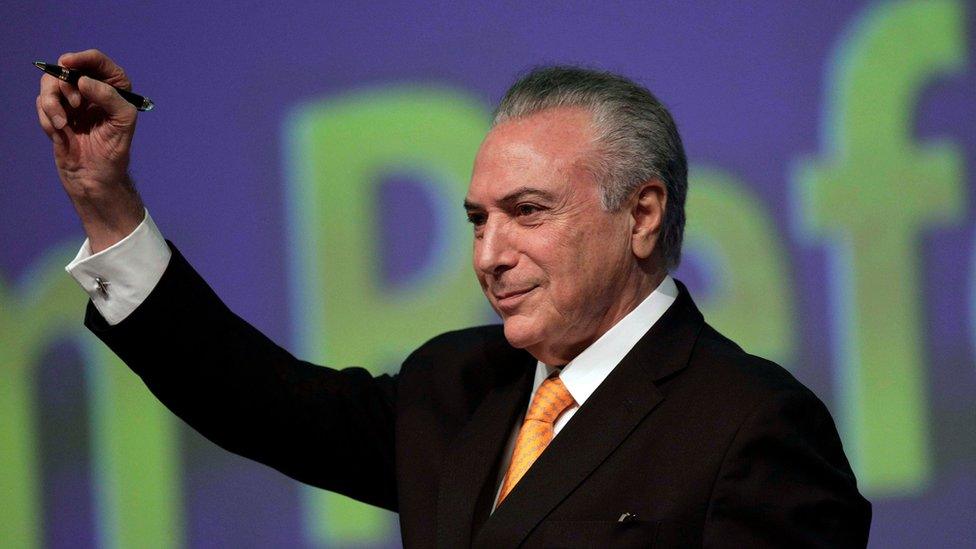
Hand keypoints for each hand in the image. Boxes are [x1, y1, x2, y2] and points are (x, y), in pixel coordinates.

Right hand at [36, 49, 144, 252]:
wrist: (94, 177)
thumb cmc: (114, 150)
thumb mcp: (123, 121)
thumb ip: (109, 97)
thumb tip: (83, 80)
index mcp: (114, 87)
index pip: (97, 61)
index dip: (82, 58)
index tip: (67, 63)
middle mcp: (92, 89)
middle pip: (66, 68)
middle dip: (64, 85)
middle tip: (76, 105)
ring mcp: (71, 101)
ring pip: (48, 84)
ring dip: (51, 103)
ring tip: (62, 124)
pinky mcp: (55, 113)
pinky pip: (41, 104)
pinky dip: (47, 118)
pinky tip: (60, 135)